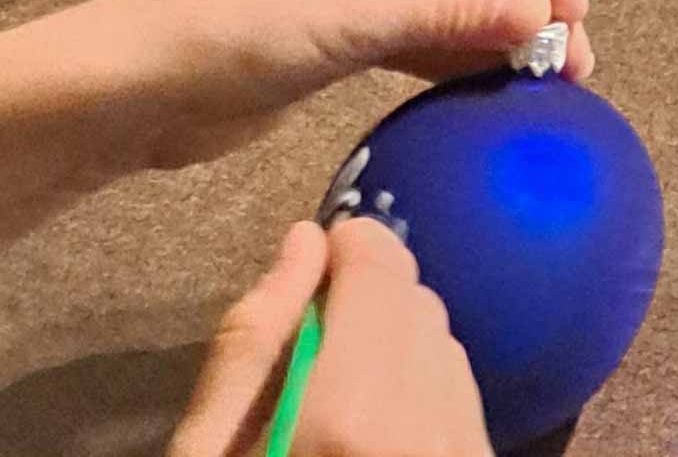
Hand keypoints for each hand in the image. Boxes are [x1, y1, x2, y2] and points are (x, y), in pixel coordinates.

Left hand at [75, 0, 588, 176]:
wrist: (142, 82)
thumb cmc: (247, 21)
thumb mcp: (360, 11)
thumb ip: (461, 7)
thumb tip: (552, 18)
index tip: (576, 23)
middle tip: (571, 70)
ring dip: (508, 30)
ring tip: (548, 89)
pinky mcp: (361, 14)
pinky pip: (437, 23)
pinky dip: (468, 52)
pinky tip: (496, 91)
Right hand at [174, 218, 488, 456]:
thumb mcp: (207, 449)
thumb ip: (249, 344)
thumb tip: (304, 241)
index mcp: (354, 409)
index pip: (379, 261)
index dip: (342, 252)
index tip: (311, 280)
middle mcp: (430, 420)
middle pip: (415, 300)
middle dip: (365, 308)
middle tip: (312, 363)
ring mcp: (469, 445)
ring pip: (443, 345)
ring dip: (397, 353)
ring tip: (342, 411)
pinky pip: (465, 396)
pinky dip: (424, 396)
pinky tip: (379, 437)